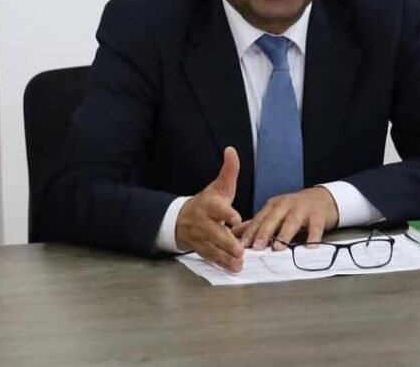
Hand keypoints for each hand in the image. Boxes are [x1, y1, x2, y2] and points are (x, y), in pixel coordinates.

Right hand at [175, 147, 244, 271]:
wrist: (180, 219)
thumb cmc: (207, 203)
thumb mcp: (218, 187)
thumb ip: (228, 171)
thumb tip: (232, 150)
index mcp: (209, 205)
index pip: (217, 208)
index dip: (226, 214)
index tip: (236, 219)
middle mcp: (203, 222)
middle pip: (214, 232)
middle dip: (226, 241)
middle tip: (239, 249)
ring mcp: (201, 237)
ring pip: (213, 248)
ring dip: (225, 256)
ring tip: (238, 262)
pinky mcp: (202, 249)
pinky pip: (211, 257)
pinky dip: (221, 264)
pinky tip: (233, 268)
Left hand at [236, 186, 338, 250]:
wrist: (323, 198)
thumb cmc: (296, 208)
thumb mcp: (276, 213)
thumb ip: (258, 223)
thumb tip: (235, 233)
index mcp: (273, 206)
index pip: (259, 219)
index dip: (250, 231)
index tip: (242, 244)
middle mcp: (286, 205)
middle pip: (273, 219)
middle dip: (264, 233)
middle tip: (257, 247)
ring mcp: (302, 209)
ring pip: (292, 222)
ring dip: (284, 235)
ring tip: (279, 248)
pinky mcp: (318, 216)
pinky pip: (315, 227)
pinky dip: (313, 237)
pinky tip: (310, 246)